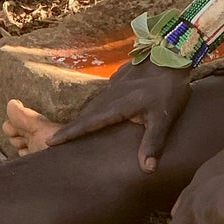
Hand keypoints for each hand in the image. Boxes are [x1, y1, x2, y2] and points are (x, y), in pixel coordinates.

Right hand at [48, 60, 189, 171]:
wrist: (173, 53)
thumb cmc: (169, 88)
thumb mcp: (164, 117)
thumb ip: (153, 143)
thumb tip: (147, 170)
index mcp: (116, 106)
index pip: (87, 123)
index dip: (69, 133)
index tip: (50, 142)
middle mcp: (110, 95)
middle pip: (85, 114)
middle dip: (70, 128)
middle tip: (53, 141)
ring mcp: (115, 85)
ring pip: (93, 105)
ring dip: (82, 118)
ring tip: (72, 131)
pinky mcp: (121, 79)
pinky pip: (103, 97)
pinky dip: (96, 107)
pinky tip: (97, 111)